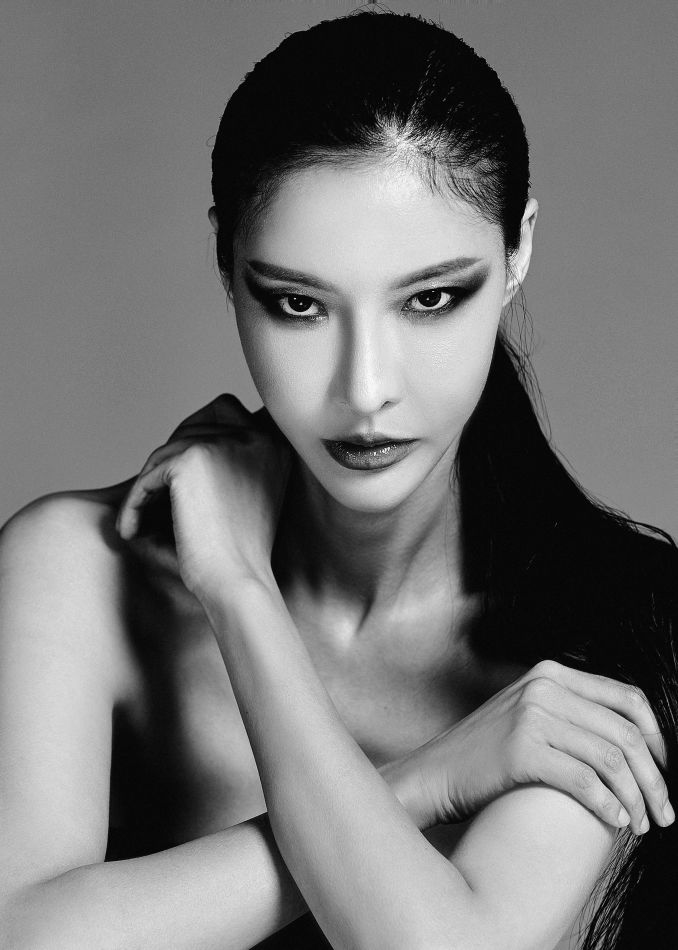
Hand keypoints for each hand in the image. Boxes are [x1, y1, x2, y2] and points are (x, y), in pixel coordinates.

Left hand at [116, 394, 292, 597]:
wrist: (237, 581)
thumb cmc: (239, 553)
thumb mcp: (246, 496)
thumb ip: (225, 464)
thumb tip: (173, 443)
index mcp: (275, 442)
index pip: (225, 408)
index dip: (196, 435)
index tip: (176, 475)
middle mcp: (256, 435)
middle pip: (192, 426)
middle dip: (168, 461)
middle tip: (151, 500)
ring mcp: (225, 443)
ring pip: (167, 452)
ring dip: (148, 486)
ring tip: (140, 521)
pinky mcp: (192, 458)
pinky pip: (148, 475)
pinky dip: (135, 503)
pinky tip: (131, 531)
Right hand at [384, 660, 671, 836]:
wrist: (434, 774)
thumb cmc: (486, 755)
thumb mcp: (528, 715)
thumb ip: (571, 714)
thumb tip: (634, 740)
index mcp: (551, 673)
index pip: (629, 697)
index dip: (656, 738)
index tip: (661, 772)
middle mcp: (544, 687)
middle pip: (625, 733)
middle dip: (654, 779)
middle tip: (664, 813)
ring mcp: (531, 716)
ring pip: (611, 759)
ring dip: (636, 798)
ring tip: (642, 825)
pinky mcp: (521, 750)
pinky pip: (585, 781)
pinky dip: (609, 806)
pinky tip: (615, 823)